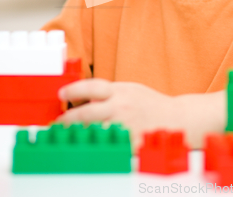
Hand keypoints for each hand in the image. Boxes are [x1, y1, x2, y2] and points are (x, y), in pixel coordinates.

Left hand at [56, 79, 225, 151]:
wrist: (175, 118)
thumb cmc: (150, 103)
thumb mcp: (129, 89)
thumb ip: (108, 92)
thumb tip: (83, 96)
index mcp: (120, 92)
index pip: (91, 87)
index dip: (73, 89)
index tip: (61, 94)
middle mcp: (121, 107)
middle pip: (87, 113)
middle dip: (67, 119)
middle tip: (57, 123)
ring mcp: (125, 126)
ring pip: (94, 131)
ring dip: (79, 133)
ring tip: (68, 136)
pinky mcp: (129, 143)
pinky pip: (108, 146)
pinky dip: (97, 146)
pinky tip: (89, 146)